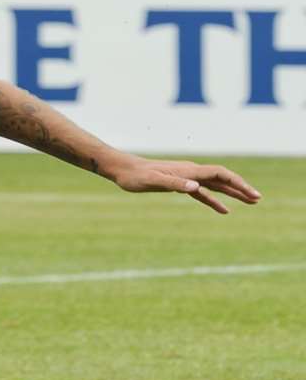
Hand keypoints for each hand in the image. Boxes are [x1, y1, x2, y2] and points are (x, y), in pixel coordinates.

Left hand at [105, 156, 261, 213]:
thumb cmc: (135, 176)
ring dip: (232, 194)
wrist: (122, 169)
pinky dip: (214, 200)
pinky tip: (223, 210)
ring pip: (215, 185)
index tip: (251, 193)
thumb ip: (174, 184)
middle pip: (222, 179)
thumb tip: (196, 188)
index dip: (237, 183)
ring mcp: (186, 177)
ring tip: (249, 202)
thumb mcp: (153, 181)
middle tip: (258, 199)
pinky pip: (202, 193)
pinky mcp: (179, 184)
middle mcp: (190, 172)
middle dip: (240, 188)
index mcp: (188, 170)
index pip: (220, 174)